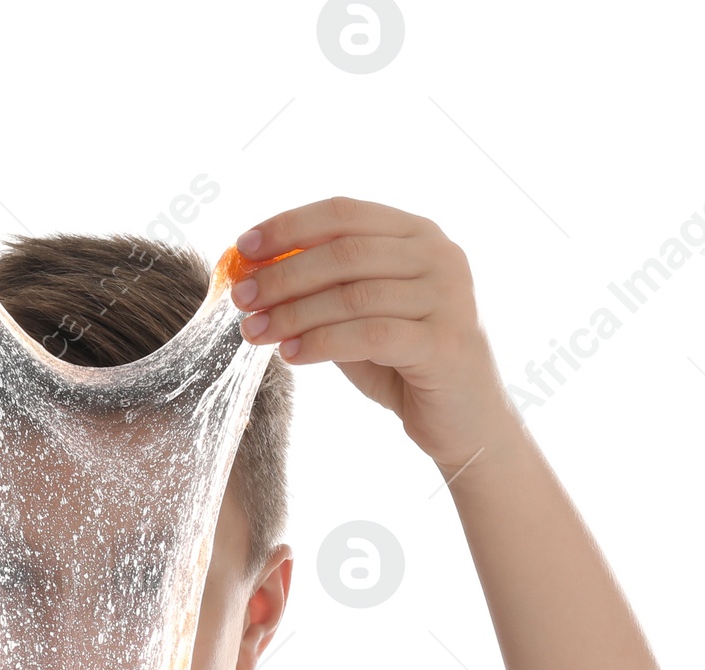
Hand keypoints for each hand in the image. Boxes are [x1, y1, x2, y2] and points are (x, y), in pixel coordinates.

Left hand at [231, 198, 515, 468]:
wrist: (463, 421)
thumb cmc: (404, 366)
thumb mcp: (359, 319)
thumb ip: (324, 292)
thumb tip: (255, 276)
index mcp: (418, 235)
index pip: (345, 213)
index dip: (289, 226)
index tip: (243, 248)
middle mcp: (439, 256)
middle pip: (344, 253)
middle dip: (283, 275)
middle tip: (241, 298)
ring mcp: (449, 297)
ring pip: (353, 295)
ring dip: (294, 313)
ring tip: (255, 332)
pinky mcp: (445, 342)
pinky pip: (369, 335)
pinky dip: (322, 343)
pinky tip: (290, 356)